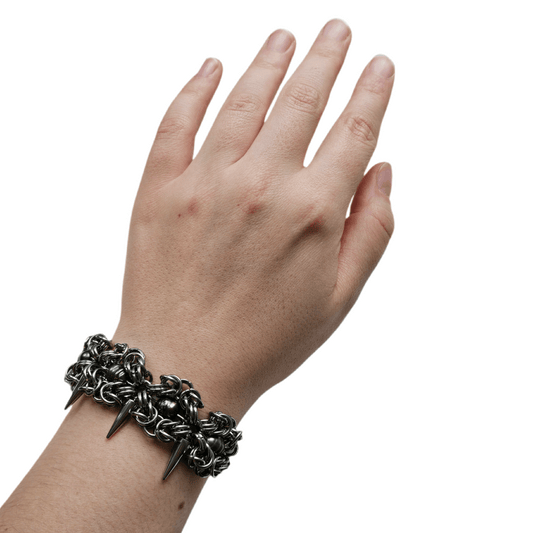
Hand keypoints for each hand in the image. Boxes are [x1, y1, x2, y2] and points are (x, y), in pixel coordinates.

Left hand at [113, 17, 396, 421]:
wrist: (183, 368)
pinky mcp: (159, 189)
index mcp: (313, 211)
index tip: (381, 63)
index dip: (373, 91)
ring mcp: (205, 181)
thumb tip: (382, 168)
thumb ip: (371, 229)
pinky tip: (210, 65)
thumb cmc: (267, 340)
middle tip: (338, 27)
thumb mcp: (340, 298)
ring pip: (244, 99)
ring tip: (285, 34)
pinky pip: (177, 122)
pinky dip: (194, 87)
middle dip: (326, 56)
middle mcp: (262, 184)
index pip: (353, 130)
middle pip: (302, 99)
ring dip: (269, 60)